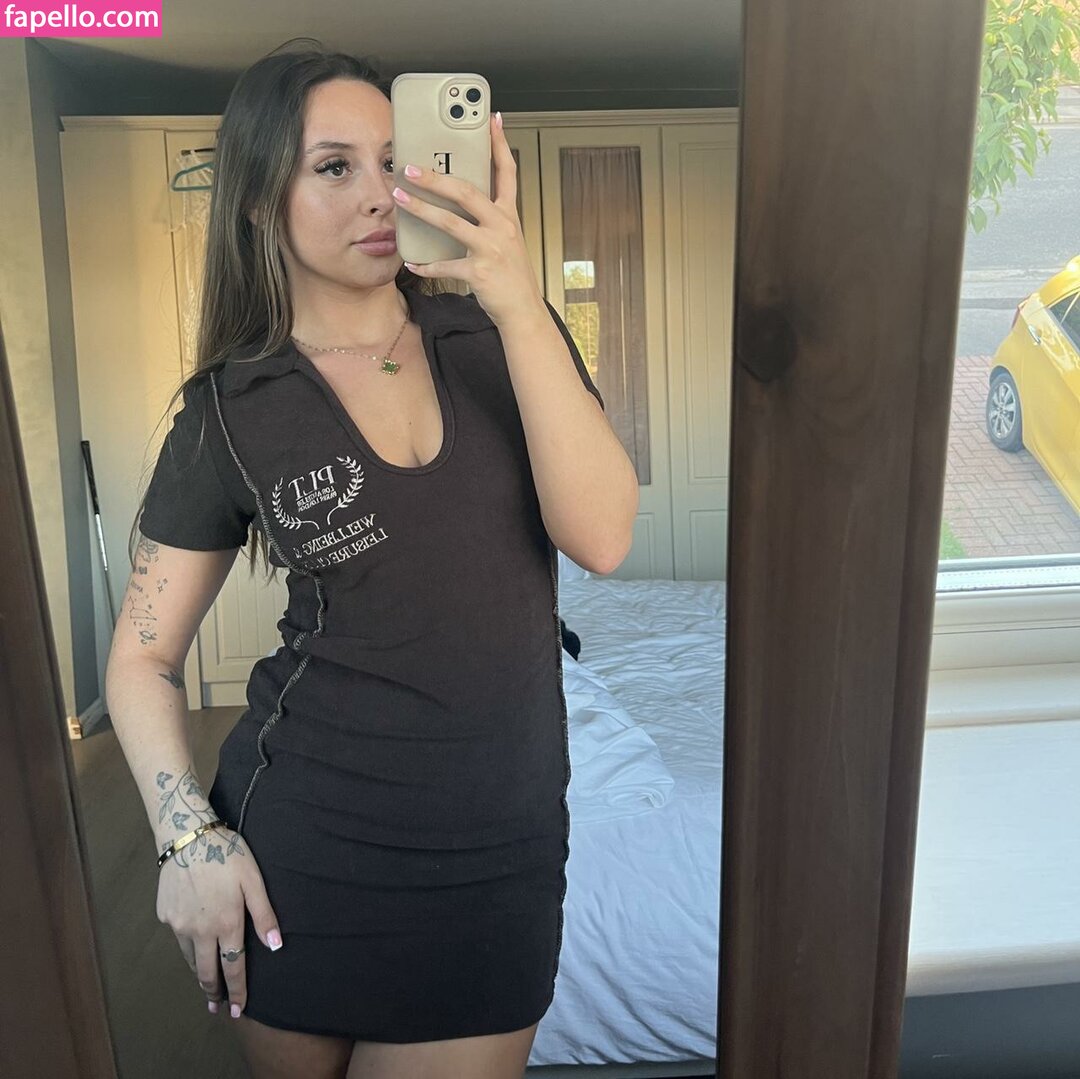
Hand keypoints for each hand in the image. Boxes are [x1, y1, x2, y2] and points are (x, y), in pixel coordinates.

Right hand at [156, 825, 282, 1018]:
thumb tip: (276, 946)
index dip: (237, 992)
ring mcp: (178, 925)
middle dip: (213, 992)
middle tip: (216, 1007)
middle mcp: (199, 932)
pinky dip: (186, 942)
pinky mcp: (164, 914)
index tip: (238, 1011)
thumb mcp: (253, 881)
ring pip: (189, 957)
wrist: (187, 836)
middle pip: (206, 971)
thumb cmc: (227, 854)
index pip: (233, 968)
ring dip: (198, 971)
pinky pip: (177, 935)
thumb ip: (264, 915)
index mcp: (226, 925)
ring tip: (204, 980)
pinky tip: (191, 937)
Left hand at [392, 112, 545, 326]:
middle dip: (437, 177)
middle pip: (467, 192)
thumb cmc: (512, 276)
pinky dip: (426, 265)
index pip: (507, 172)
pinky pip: (445, 265)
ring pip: (451, 223)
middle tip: (411, 167)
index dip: (500, 144)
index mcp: (509, 216)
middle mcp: (502, 228)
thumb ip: (488, 219)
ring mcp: (491, 249)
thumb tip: (456, 202)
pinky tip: (411, 262)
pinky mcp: (480, 273)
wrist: (523, 311)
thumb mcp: (507, 241)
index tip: (491, 119)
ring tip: (400, 198)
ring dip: (422, 209)